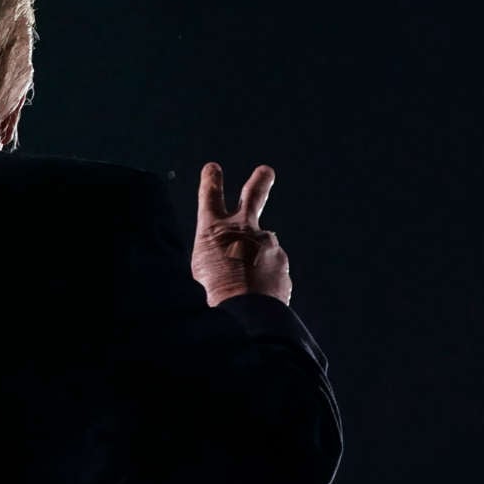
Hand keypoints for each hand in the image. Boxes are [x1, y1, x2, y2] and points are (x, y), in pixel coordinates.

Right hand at [191, 162, 291, 306]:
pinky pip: (271, 271)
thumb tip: (232, 257)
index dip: (211, 181)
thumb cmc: (213, 293)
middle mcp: (244, 230)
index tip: (213, 169)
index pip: (210, 196)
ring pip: (262, 248)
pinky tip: (254, 296)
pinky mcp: (282, 264)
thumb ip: (217, 255)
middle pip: (253, 196)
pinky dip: (264, 280)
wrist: (243, 314)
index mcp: (214, 230)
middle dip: (259, 182)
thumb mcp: (201, 269)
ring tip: (242, 287)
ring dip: (255, 261)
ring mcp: (267, 245)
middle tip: (266, 172)